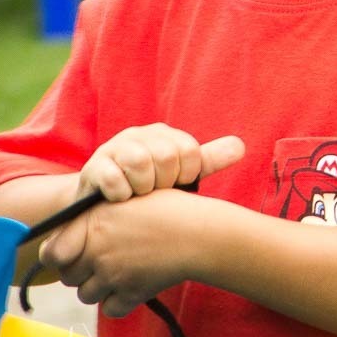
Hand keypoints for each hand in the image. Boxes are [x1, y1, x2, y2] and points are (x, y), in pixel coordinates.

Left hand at [39, 189, 211, 317]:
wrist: (198, 233)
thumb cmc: (166, 208)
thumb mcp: (124, 201)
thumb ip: (93, 218)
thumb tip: (65, 237)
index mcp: (93, 223)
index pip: (52, 252)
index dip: (55, 255)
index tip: (65, 253)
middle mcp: (98, 252)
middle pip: (69, 276)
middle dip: (79, 270)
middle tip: (99, 259)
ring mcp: (114, 276)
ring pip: (87, 295)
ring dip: (97, 286)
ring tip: (117, 270)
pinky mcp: (131, 295)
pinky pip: (110, 308)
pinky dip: (117, 301)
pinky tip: (130, 284)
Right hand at [77, 124, 244, 201]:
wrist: (99, 202)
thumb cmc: (146, 188)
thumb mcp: (178, 174)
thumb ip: (207, 160)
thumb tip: (241, 146)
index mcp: (164, 134)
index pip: (190, 151)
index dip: (187, 176)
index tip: (176, 185)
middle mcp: (140, 135)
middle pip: (167, 156)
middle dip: (164, 182)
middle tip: (155, 192)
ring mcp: (115, 148)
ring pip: (140, 163)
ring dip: (142, 187)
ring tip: (139, 195)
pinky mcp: (94, 167)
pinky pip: (114, 179)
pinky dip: (121, 194)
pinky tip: (121, 200)